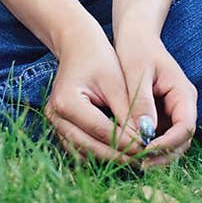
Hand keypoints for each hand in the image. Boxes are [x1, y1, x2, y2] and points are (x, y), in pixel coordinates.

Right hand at [44, 23, 144, 164]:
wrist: (77, 45)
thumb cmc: (98, 58)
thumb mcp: (116, 83)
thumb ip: (128, 112)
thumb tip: (143, 139)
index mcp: (67, 102)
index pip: (100, 131)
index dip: (125, 142)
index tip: (146, 147)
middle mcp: (56, 116)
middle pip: (89, 146)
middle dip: (117, 154)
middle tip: (143, 158)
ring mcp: (55, 123)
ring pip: (83, 151)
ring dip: (108, 156)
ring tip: (134, 157)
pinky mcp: (60, 127)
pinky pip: (80, 147)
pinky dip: (98, 151)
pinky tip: (119, 150)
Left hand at [114, 28, 197, 169]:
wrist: (135, 35)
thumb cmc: (137, 49)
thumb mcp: (137, 73)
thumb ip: (141, 102)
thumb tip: (144, 133)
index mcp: (184, 94)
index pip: (185, 127)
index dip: (168, 143)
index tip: (145, 150)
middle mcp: (183, 106)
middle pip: (181, 141)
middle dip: (161, 154)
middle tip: (137, 162)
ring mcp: (173, 111)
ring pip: (170, 143)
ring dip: (154, 153)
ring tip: (130, 158)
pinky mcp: (161, 115)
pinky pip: (158, 137)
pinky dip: (146, 145)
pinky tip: (128, 148)